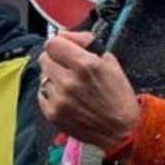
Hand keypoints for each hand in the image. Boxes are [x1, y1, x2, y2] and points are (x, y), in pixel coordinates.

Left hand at [37, 31, 140, 149]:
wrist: (122, 131)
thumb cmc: (118, 97)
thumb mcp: (110, 61)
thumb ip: (84, 42)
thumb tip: (62, 34)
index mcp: (85, 65)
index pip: (52, 43)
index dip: (58, 45)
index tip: (64, 50)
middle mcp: (69, 81)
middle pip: (44, 58)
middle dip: (56, 60)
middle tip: (69, 69)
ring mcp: (59, 99)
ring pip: (43, 77)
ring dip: (54, 78)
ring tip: (72, 87)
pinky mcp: (52, 114)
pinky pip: (41, 94)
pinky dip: (51, 94)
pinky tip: (67, 99)